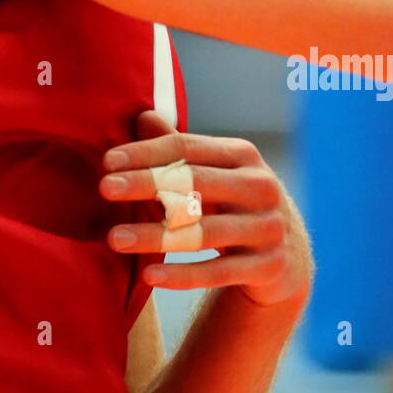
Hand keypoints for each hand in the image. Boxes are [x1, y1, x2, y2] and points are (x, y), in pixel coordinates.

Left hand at [100, 110, 314, 308]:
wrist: (289, 258)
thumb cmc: (235, 204)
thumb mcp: (214, 173)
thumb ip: (179, 150)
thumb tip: (142, 117)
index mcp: (243, 155)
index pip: (187, 147)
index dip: (146, 152)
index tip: (107, 162)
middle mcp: (260, 186)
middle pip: (194, 182)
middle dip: (146, 183)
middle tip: (104, 189)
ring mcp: (269, 228)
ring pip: (204, 231)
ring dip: (155, 234)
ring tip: (114, 239)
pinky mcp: (270, 267)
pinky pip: (219, 273)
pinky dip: (183, 274)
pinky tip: (149, 275)